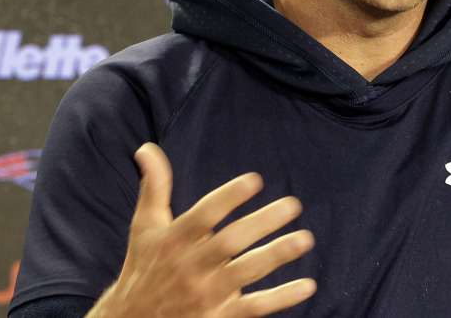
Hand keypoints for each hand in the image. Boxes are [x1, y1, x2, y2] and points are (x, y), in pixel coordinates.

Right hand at [88, 143, 315, 316]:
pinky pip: (253, 308)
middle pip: (230, 242)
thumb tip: (148, 148)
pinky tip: (307, 286)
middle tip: (293, 205)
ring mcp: (205, 295)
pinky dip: (281, 298)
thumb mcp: (144, 228)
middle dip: (262, 223)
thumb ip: (154, 188)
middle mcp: (189, 267)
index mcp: (173, 240)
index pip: (203, 215)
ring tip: (305, 239)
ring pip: (245, 272)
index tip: (255, 180)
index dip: (228, 197)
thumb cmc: (144, 268)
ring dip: (277, 255)